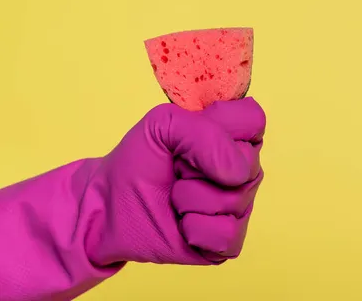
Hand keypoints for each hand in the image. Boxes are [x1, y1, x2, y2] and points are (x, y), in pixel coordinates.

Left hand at [84, 97, 265, 265]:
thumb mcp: (162, 125)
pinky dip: (196, 229)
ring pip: (236, 200)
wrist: (108, 208)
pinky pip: (227, 234)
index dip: (224, 127)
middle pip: (248, 163)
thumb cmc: (139, 162)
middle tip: (178, 169)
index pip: (253, 120)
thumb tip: (238, 172)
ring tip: (175, 197)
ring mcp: (238, 205)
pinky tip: (182, 224)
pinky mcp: (228, 241)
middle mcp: (242, 168)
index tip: (192, 135)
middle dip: (199, 167)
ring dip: (191, 199)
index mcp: (231, 134)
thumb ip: (203, 132)